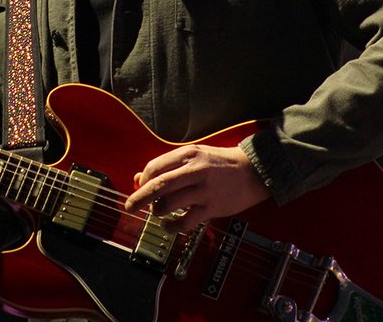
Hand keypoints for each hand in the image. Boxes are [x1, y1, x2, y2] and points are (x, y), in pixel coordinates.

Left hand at [124, 144, 269, 232]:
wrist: (253, 170)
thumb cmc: (221, 163)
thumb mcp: (195, 155)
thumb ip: (169, 165)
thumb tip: (140, 178)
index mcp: (189, 154)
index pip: (155, 167)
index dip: (144, 180)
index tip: (142, 187)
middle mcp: (195, 170)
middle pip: (158, 185)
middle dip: (139, 198)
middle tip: (130, 207)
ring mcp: (204, 190)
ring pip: (169, 204)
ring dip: (157, 212)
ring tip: (158, 213)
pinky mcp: (212, 207)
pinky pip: (185, 222)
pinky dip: (172, 227)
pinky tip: (169, 227)